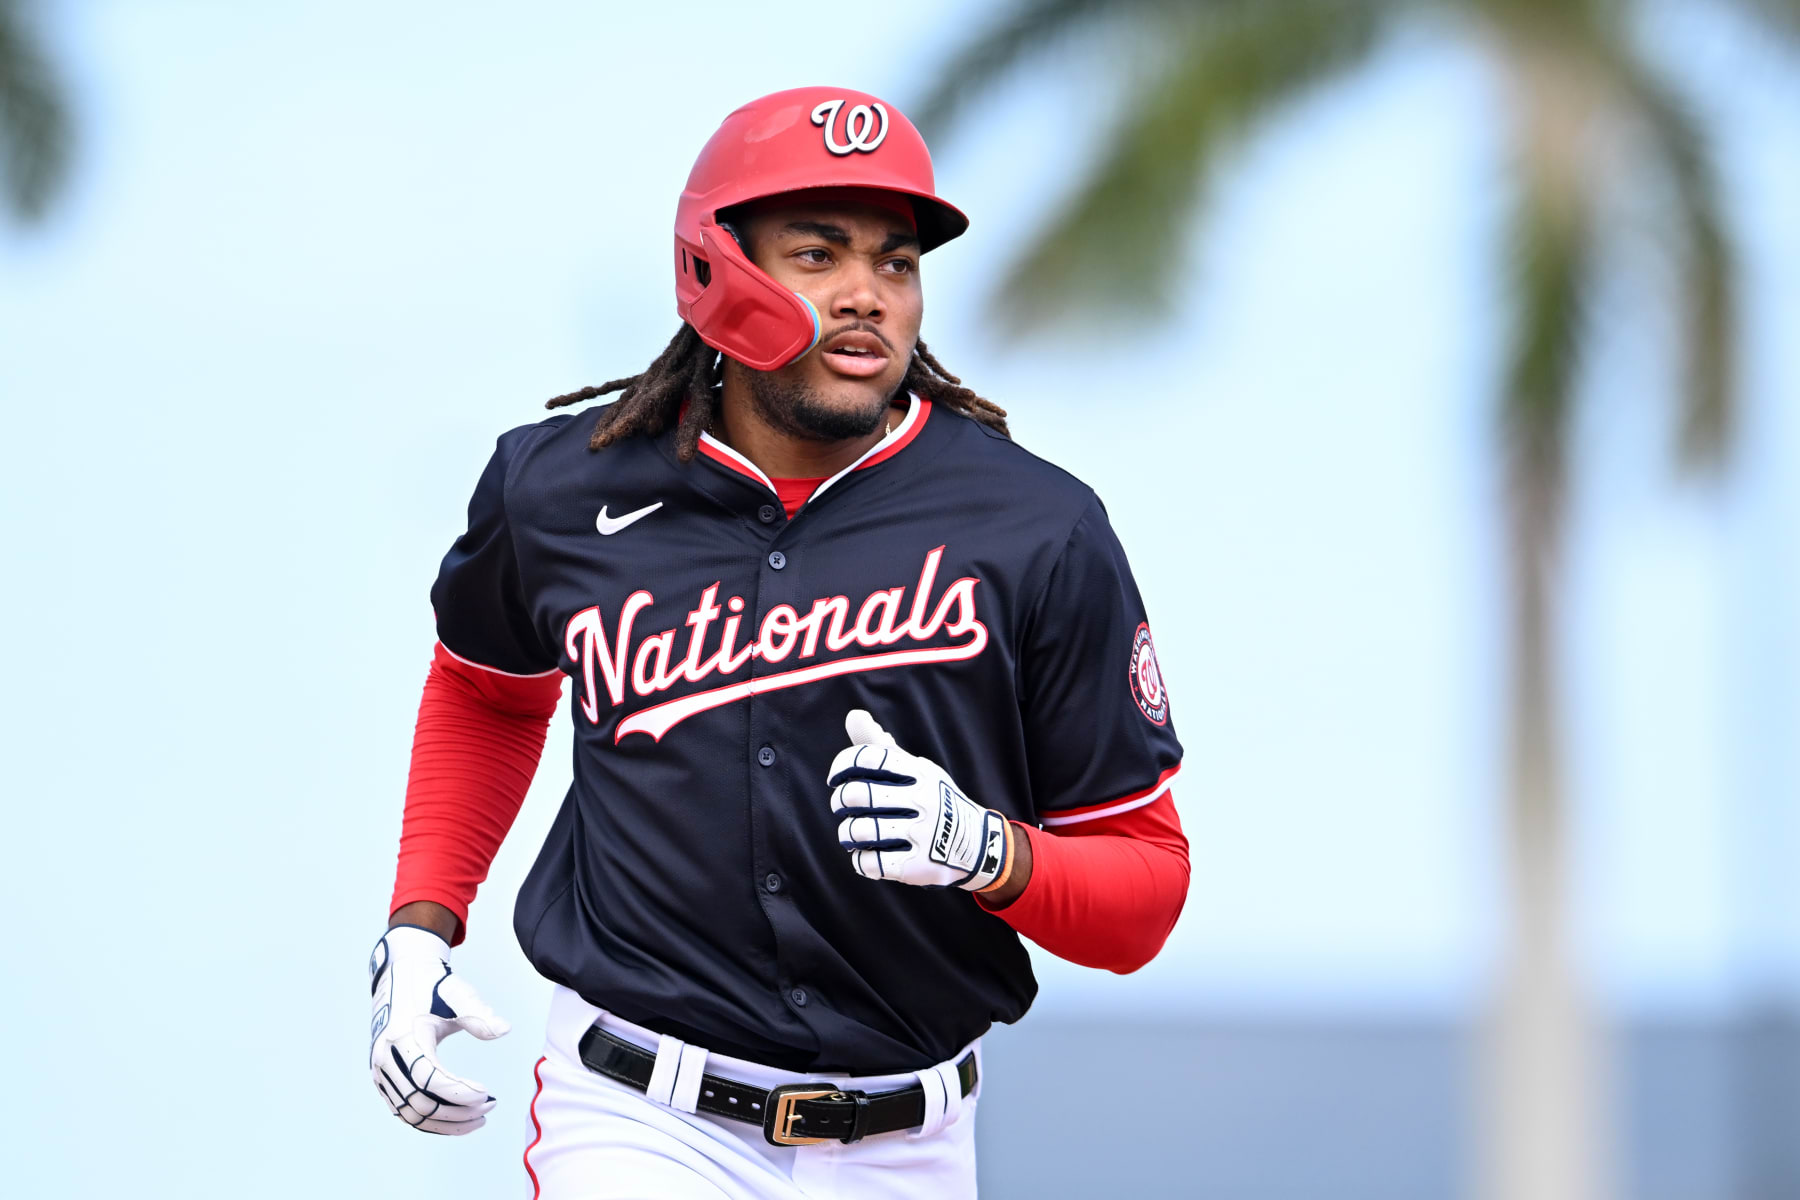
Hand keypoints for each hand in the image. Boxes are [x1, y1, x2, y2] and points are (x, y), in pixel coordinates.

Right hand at [368, 925, 509, 1134]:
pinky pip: (405, 1110)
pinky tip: (459, 1118)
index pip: (430, 1079)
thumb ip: (479, 1012)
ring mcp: (380, 1072)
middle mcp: (385, 1058)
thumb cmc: (433, 984)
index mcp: (402, 1037)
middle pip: (420, 1103)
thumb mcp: (457, 993)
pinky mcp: (383, 1079)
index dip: (460, 1093)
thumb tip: (505, 1029)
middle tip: (490, 1106)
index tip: (487, 1093)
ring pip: (411, 1114)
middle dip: (458, 1112)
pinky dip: (431, 1121)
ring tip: (479, 1118)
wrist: (402, 975)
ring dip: (446, 1123)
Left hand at [827, 709, 1012, 891]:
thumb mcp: (916, 769)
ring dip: (847, 833)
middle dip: (839, 801)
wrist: (978, 843)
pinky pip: (871, 863)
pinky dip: (860, 861)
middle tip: (842, 807)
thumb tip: (854, 715)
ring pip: (860, 831)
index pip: (869, 757)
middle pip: (858, 794)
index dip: (842, 765)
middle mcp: (923, 800)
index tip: (837, 779)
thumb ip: (881, 746)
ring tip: (852, 834)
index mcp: (920, 772)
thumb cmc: (934, 799)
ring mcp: (922, 834)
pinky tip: (866, 855)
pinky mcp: (918, 866)